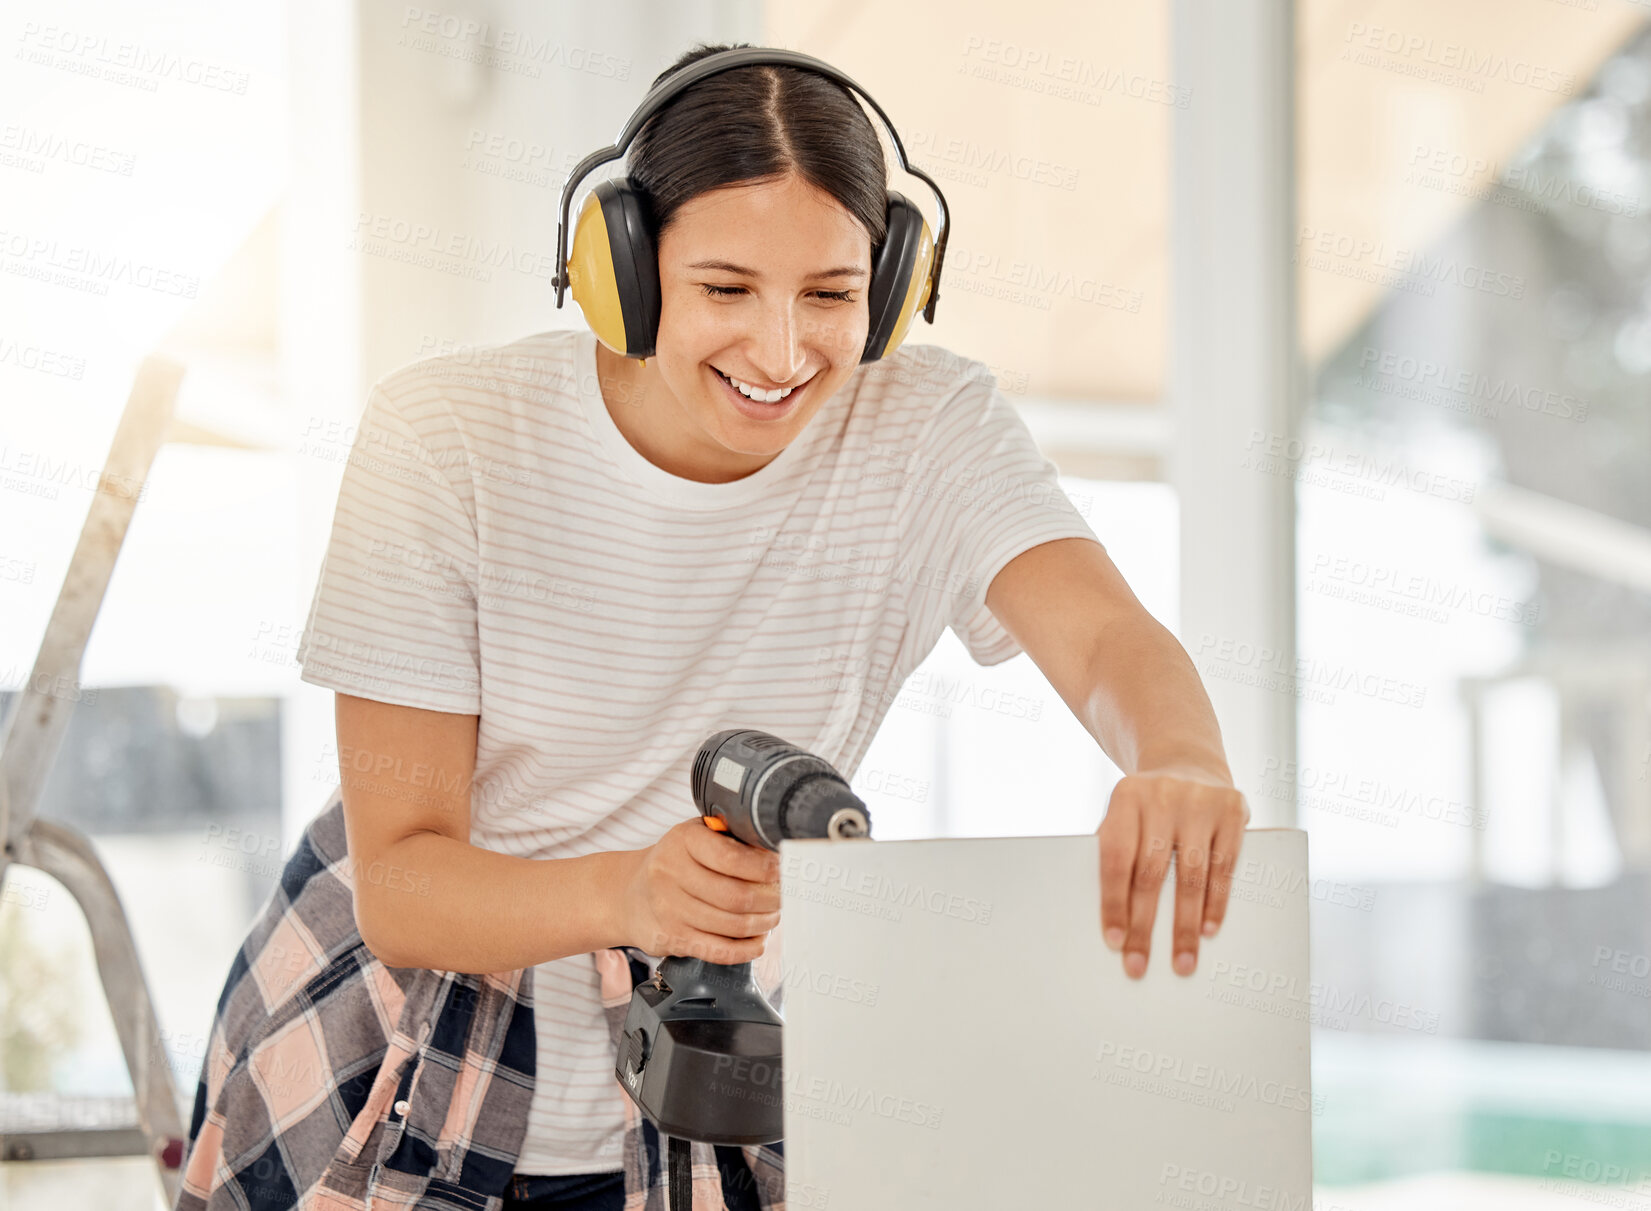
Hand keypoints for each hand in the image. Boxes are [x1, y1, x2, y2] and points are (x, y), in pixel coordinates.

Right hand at [617, 818, 781, 964]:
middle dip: (771, 900)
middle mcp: (671, 873)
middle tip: (783, 897)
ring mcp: (669, 909)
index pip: (732, 858)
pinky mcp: (671, 939)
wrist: (627, 894)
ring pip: (731, 925)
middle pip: (737, 896)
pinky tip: (756, 941)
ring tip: (772, 917)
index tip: (782, 871)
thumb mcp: (693, 836)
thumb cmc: (671, 862)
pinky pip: (718, 951)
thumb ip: (728, 838)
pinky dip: (745, 950)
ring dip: (763, 924)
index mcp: (682, 840)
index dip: (765, 868)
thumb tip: (773, 850)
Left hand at [1096, 766, 1248, 979]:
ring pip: (1191, 876)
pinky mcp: (1233, 808)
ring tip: (1182, 962)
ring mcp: (1200, 800)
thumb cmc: (1146, 808)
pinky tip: (1208, 931)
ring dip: (1185, 925)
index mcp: (1125, 796)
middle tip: (1139, 966)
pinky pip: (1225, 867)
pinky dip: (1216, 903)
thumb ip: (1117, 854)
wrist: (1188, 764)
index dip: (1113, 903)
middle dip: (1145, 926)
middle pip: (1151, 873)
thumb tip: (1114, 922)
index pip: (1116, 858)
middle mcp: (1162, 795)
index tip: (1114, 942)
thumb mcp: (1125, 817)